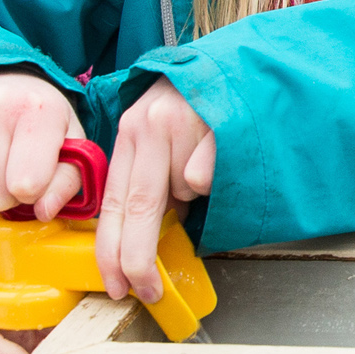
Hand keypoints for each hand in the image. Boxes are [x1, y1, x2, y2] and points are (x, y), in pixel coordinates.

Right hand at [0, 70, 86, 220]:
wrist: (4, 81)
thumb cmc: (42, 122)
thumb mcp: (72, 147)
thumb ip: (67, 183)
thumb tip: (45, 212)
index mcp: (39, 109)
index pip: (28, 186)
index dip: (34, 192)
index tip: (37, 174)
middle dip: (7, 193)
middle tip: (13, 166)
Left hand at [98, 79, 215, 304]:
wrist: (243, 62)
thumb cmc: (201, 104)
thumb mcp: (161, 135)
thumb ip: (150, 178)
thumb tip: (145, 234)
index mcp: (130, 132)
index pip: (114, 201)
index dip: (110, 249)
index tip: (114, 284)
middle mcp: (148, 124)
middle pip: (139, 207)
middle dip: (139, 257)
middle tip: (145, 291)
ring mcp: (183, 121)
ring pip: (184, 191)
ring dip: (195, 194)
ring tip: (205, 160)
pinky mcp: (216, 122)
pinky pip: (211, 175)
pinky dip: (218, 174)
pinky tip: (222, 151)